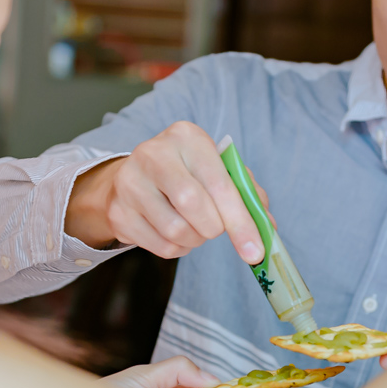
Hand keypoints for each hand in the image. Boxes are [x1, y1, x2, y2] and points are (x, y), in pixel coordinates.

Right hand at [66, 122, 271, 264]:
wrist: (135, 178)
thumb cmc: (188, 174)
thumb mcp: (218, 171)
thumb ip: (247, 194)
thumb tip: (267, 227)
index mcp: (187, 137)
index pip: (219, 183)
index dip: (241, 221)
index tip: (255, 251)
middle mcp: (154, 153)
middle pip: (193, 205)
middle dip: (214, 228)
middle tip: (215, 229)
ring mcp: (130, 182)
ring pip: (176, 230)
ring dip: (195, 240)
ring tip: (194, 227)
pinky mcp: (118, 212)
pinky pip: (161, 246)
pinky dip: (178, 248)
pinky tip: (175, 232)